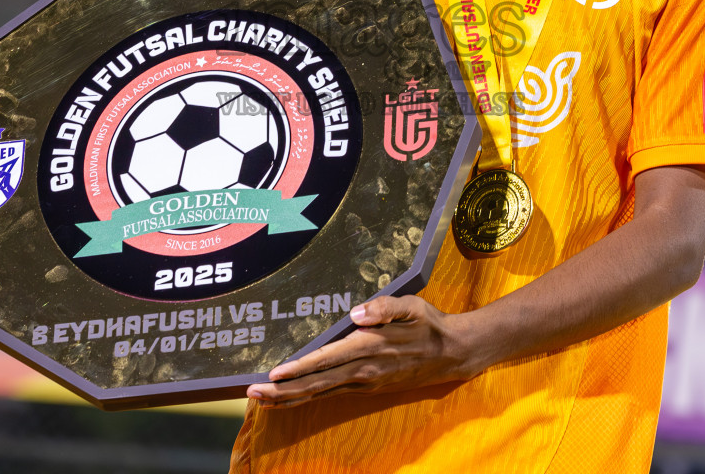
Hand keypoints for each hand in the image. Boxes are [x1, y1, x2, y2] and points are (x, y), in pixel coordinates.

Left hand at [246, 295, 483, 408]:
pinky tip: (291, 397)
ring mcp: (365, 382)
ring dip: (290, 397)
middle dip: (282, 391)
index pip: (326, 359)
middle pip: (316, 384)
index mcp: (369, 347)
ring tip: (261, 399)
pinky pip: (330, 394)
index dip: (299, 368)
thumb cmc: (428, 323)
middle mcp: (363, 370)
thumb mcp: (411, 305)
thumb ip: (384, 307)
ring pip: (320, 393)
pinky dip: (308, 396)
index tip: (274, 374)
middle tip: (252, 394)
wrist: (452, 354)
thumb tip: (356, 313)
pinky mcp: (367, 387)